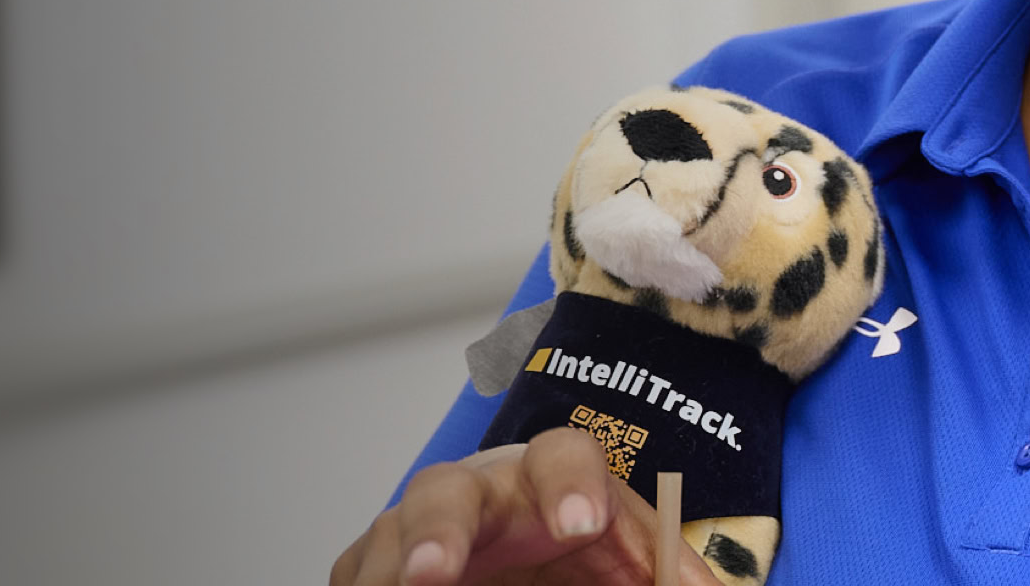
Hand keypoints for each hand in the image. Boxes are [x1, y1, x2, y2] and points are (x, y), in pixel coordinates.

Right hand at [332, 428, 712, 585]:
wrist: (542, 565)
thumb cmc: (588, 555)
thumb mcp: (637, 563)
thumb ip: (671, 574)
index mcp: (556, 478)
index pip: (564, 456)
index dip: (570, 483)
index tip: (583, 523)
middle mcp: (480, 493)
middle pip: (448, 490)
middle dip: (439, 530)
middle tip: (435, 574)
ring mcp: (420, 530)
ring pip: (390, 539)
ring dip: (391, 573)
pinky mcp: (380, 567)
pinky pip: (358, 577)